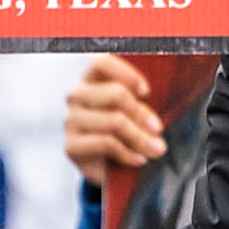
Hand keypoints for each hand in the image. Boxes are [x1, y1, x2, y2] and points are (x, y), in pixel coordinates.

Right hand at [64, 52, 167, 185]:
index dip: (127, 74)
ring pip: (114, 121)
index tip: (146, 92)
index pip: (101, 62)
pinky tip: (139, 160)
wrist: (103, 166)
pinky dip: (128, 153)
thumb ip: (141, 109)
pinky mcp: (71, 145)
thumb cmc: (122, 131)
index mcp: (91, 79)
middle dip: (142, 113)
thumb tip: (155, 129)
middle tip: (157, 129)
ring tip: (156, 149)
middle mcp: (77, 95)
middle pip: (116, 94)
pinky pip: (106, 143)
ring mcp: (71, 120)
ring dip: (139, 137)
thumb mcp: (134, 114)